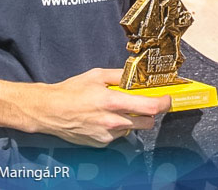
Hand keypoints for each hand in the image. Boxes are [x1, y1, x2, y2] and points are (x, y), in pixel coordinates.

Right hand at [30, 68, 170, 146]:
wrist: (50, 111)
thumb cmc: (72, 91)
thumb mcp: (97, 75)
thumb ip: (120, 75)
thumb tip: (137, 74)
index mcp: (113, 102)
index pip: (149, 107)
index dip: (163, 104)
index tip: (167, 99)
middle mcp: (113, 122)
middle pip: (146, 122)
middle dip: (149, 113)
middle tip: (141, 102)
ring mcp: (107, 135)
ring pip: (132, 129)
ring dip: (131, 120)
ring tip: (115, 109)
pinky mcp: (101, 143)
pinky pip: (118, 135)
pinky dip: (117, 127)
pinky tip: (103, 118)